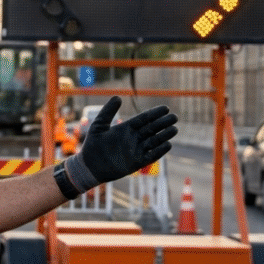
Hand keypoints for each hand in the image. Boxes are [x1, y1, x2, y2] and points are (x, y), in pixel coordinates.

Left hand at [63, 96, 177, 192]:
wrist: (89, 166)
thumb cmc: (92, 146)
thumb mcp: (98, 126)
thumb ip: (107, 112)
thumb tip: (118, 97)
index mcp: (126, 128)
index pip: (144, 119)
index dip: (154, 114)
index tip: (165, 108)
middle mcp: (133, 138)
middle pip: (152, 129)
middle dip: (163, 123)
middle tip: (174, 117)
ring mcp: (136, 150)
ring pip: (154, 141)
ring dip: (164, 135)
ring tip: (174, 129)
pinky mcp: (137, 162)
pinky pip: (151, 156)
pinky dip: (159, 151)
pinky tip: (168, 144)